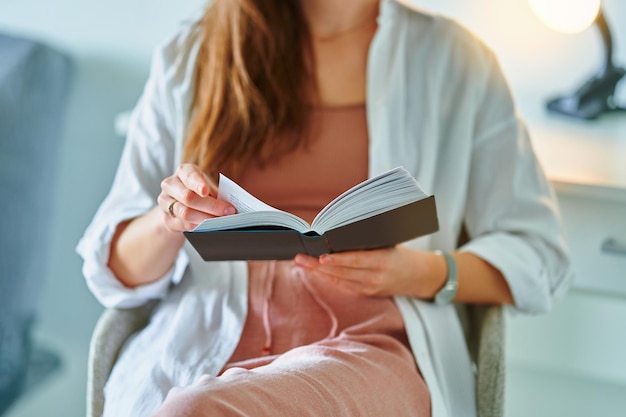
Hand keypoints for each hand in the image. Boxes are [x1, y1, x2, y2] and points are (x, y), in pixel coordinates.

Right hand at [157, 163, 236, 231]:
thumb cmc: (198, 192)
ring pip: (185, 213)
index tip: (205, 191)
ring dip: (206, 218)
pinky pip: (183, 225)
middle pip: (188, 197)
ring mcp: (165, 202)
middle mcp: (171, 185)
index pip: (189, 176)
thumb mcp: (207, 187)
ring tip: (222, 221)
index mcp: (183, 171)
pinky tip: (210, 227)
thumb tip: (230, 206)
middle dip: (211, 206)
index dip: (197, 183)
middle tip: (228, 212)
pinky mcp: (166, 219)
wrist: (179, 204)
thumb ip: (216, 193)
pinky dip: (198, 227)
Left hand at [293, 245, 437, 297]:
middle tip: (299, 258)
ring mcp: (370, 288)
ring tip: (300, 263)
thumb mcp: (390, 241)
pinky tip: (314, 270)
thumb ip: (368, 238)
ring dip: (318, 272)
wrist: (419, 276)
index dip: (337, 260)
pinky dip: (328, 277)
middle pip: (342, 272)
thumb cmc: (401, 251)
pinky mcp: (366, 293)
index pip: (357, 260)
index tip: (320, 256)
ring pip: (339, 280)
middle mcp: (376, 277)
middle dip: (318, 265)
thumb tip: (338, 230)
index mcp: (384, 261)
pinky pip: (343, 285)